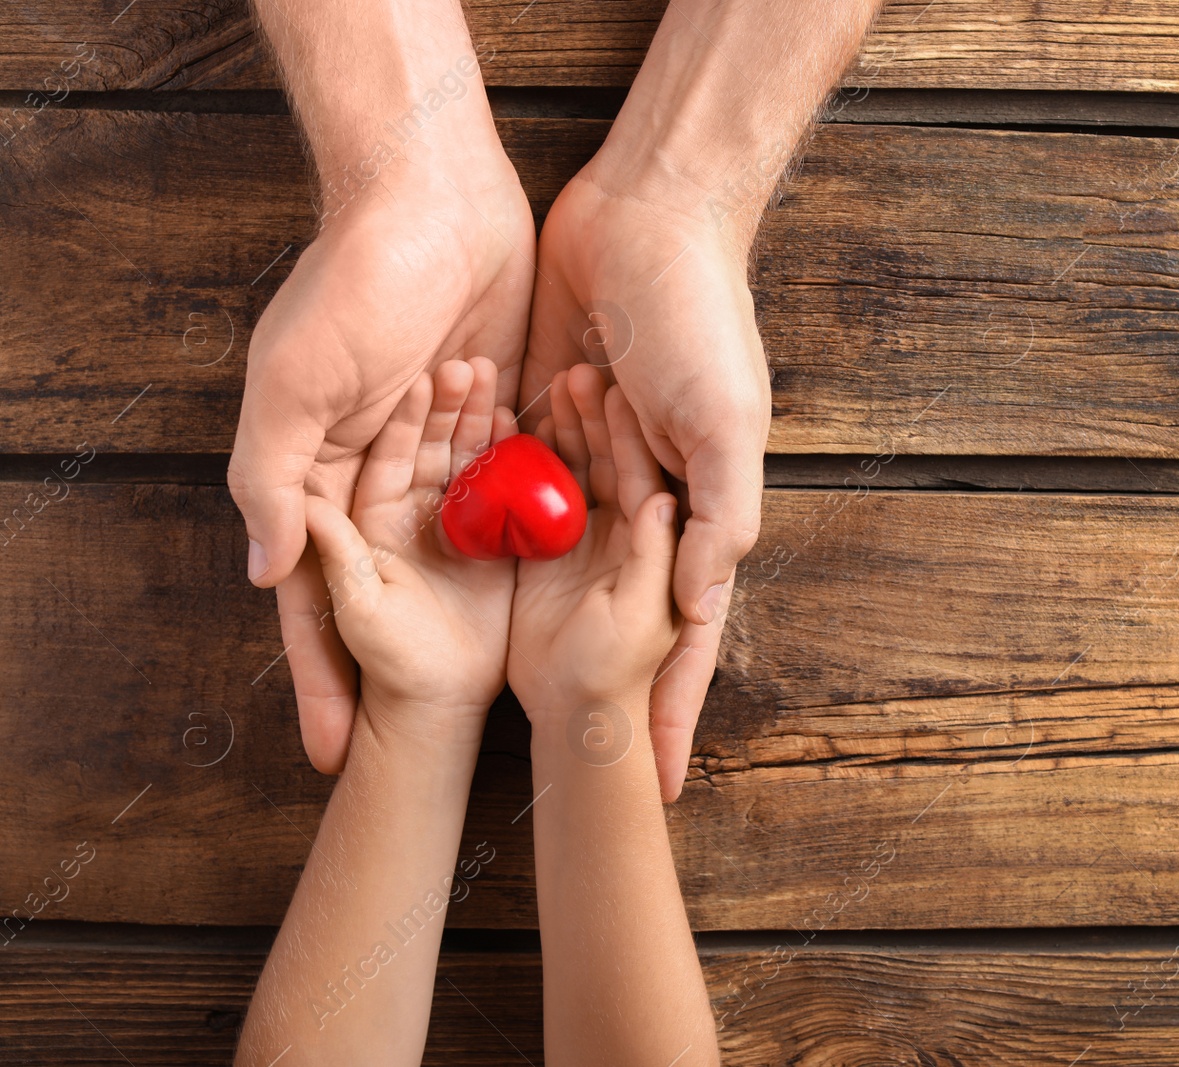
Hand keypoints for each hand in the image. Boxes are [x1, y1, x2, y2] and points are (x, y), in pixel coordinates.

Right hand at [231, 155, 534, 771]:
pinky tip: (561, 595)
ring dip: (478, 599)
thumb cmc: (349, 285)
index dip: (323, 673)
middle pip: (393, 586)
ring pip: (461, 542)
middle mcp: (378, 468)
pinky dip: (531, 530)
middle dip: (408, 659)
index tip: (335, 750)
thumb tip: (267, 576)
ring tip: (508, 680)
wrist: (432, 194)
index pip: (314, 598)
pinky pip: (517, 488)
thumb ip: (273, 481)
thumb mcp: (292, 386)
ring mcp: (443, 445)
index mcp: (318, 470)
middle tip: (424, 733)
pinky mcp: (504, 415)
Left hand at [524, 171, 768, 797]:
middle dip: (592, 674)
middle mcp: (645, 496)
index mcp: (698, 508)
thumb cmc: (704, 322)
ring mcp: (589, 462)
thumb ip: (721, 517)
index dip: (674, 705)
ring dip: (527, 598)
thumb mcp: (728, 425)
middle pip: (616, 609)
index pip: (687, 632)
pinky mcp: (540, 421)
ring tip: (493, 678)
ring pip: (557, 551)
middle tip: (570, 745)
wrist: (647, 216)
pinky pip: (511, 486)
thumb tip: (703, 605)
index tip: (658, 779)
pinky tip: (451, 578)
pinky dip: (490, 522)